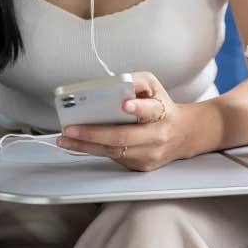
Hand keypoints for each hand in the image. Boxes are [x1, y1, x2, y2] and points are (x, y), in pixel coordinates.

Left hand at [56, 71, 193, 171]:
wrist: (182, 134)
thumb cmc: (162, 106)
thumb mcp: (154, 85)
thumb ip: (136, 81)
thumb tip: (115, 83)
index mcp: (162, 112)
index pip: (151, 110)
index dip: (138, 108)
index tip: (125, 104)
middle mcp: (156, 136)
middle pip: (123, 136)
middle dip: (94, 133)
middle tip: (72, 128)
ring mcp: (148, 154)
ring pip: (114, 151)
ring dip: (86, 146)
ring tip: (66, 139)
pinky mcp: (140, 166)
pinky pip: (114, 158)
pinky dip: (94, 150)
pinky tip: (78, 145)